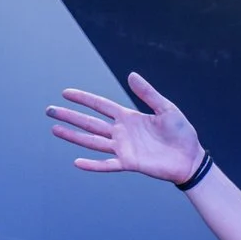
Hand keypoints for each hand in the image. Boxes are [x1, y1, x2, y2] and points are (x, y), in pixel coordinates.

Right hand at [48, 72, 204, 184]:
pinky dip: (93, 164)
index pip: (100, 105)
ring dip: (73, 136)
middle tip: (49, 110)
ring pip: (92, 141)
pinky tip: (77, 162)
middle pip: (89, 122)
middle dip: (70, 116)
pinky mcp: (130, 163)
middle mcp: (122, 132)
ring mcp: (124, 149)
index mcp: (129, 117)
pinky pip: (107, 164)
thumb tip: (131, 75)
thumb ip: (148, 93)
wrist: (191, 159)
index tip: (65, 93)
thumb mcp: (167, 108)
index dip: (83, 98)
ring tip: (55, 130)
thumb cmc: (182, 133)